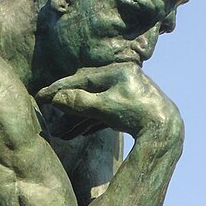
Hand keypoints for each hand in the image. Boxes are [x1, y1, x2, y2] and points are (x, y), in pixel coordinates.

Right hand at [36, 63, 182, 139]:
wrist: (164, 129)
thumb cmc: (135, 115)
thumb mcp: (104, 108)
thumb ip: (80, 103)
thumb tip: (56, 99)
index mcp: (115, 72)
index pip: (80, 80)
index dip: (58, 89)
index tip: (40, 96)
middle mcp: (120, 78)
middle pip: (86, 91)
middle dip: (66, 106)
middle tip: (47, 111)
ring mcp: (126, 92)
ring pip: (95, 104)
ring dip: (78, 119)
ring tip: (62, 134)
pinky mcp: (130, 107)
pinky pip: (105, 113)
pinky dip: (92, 122)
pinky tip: (81, 133)